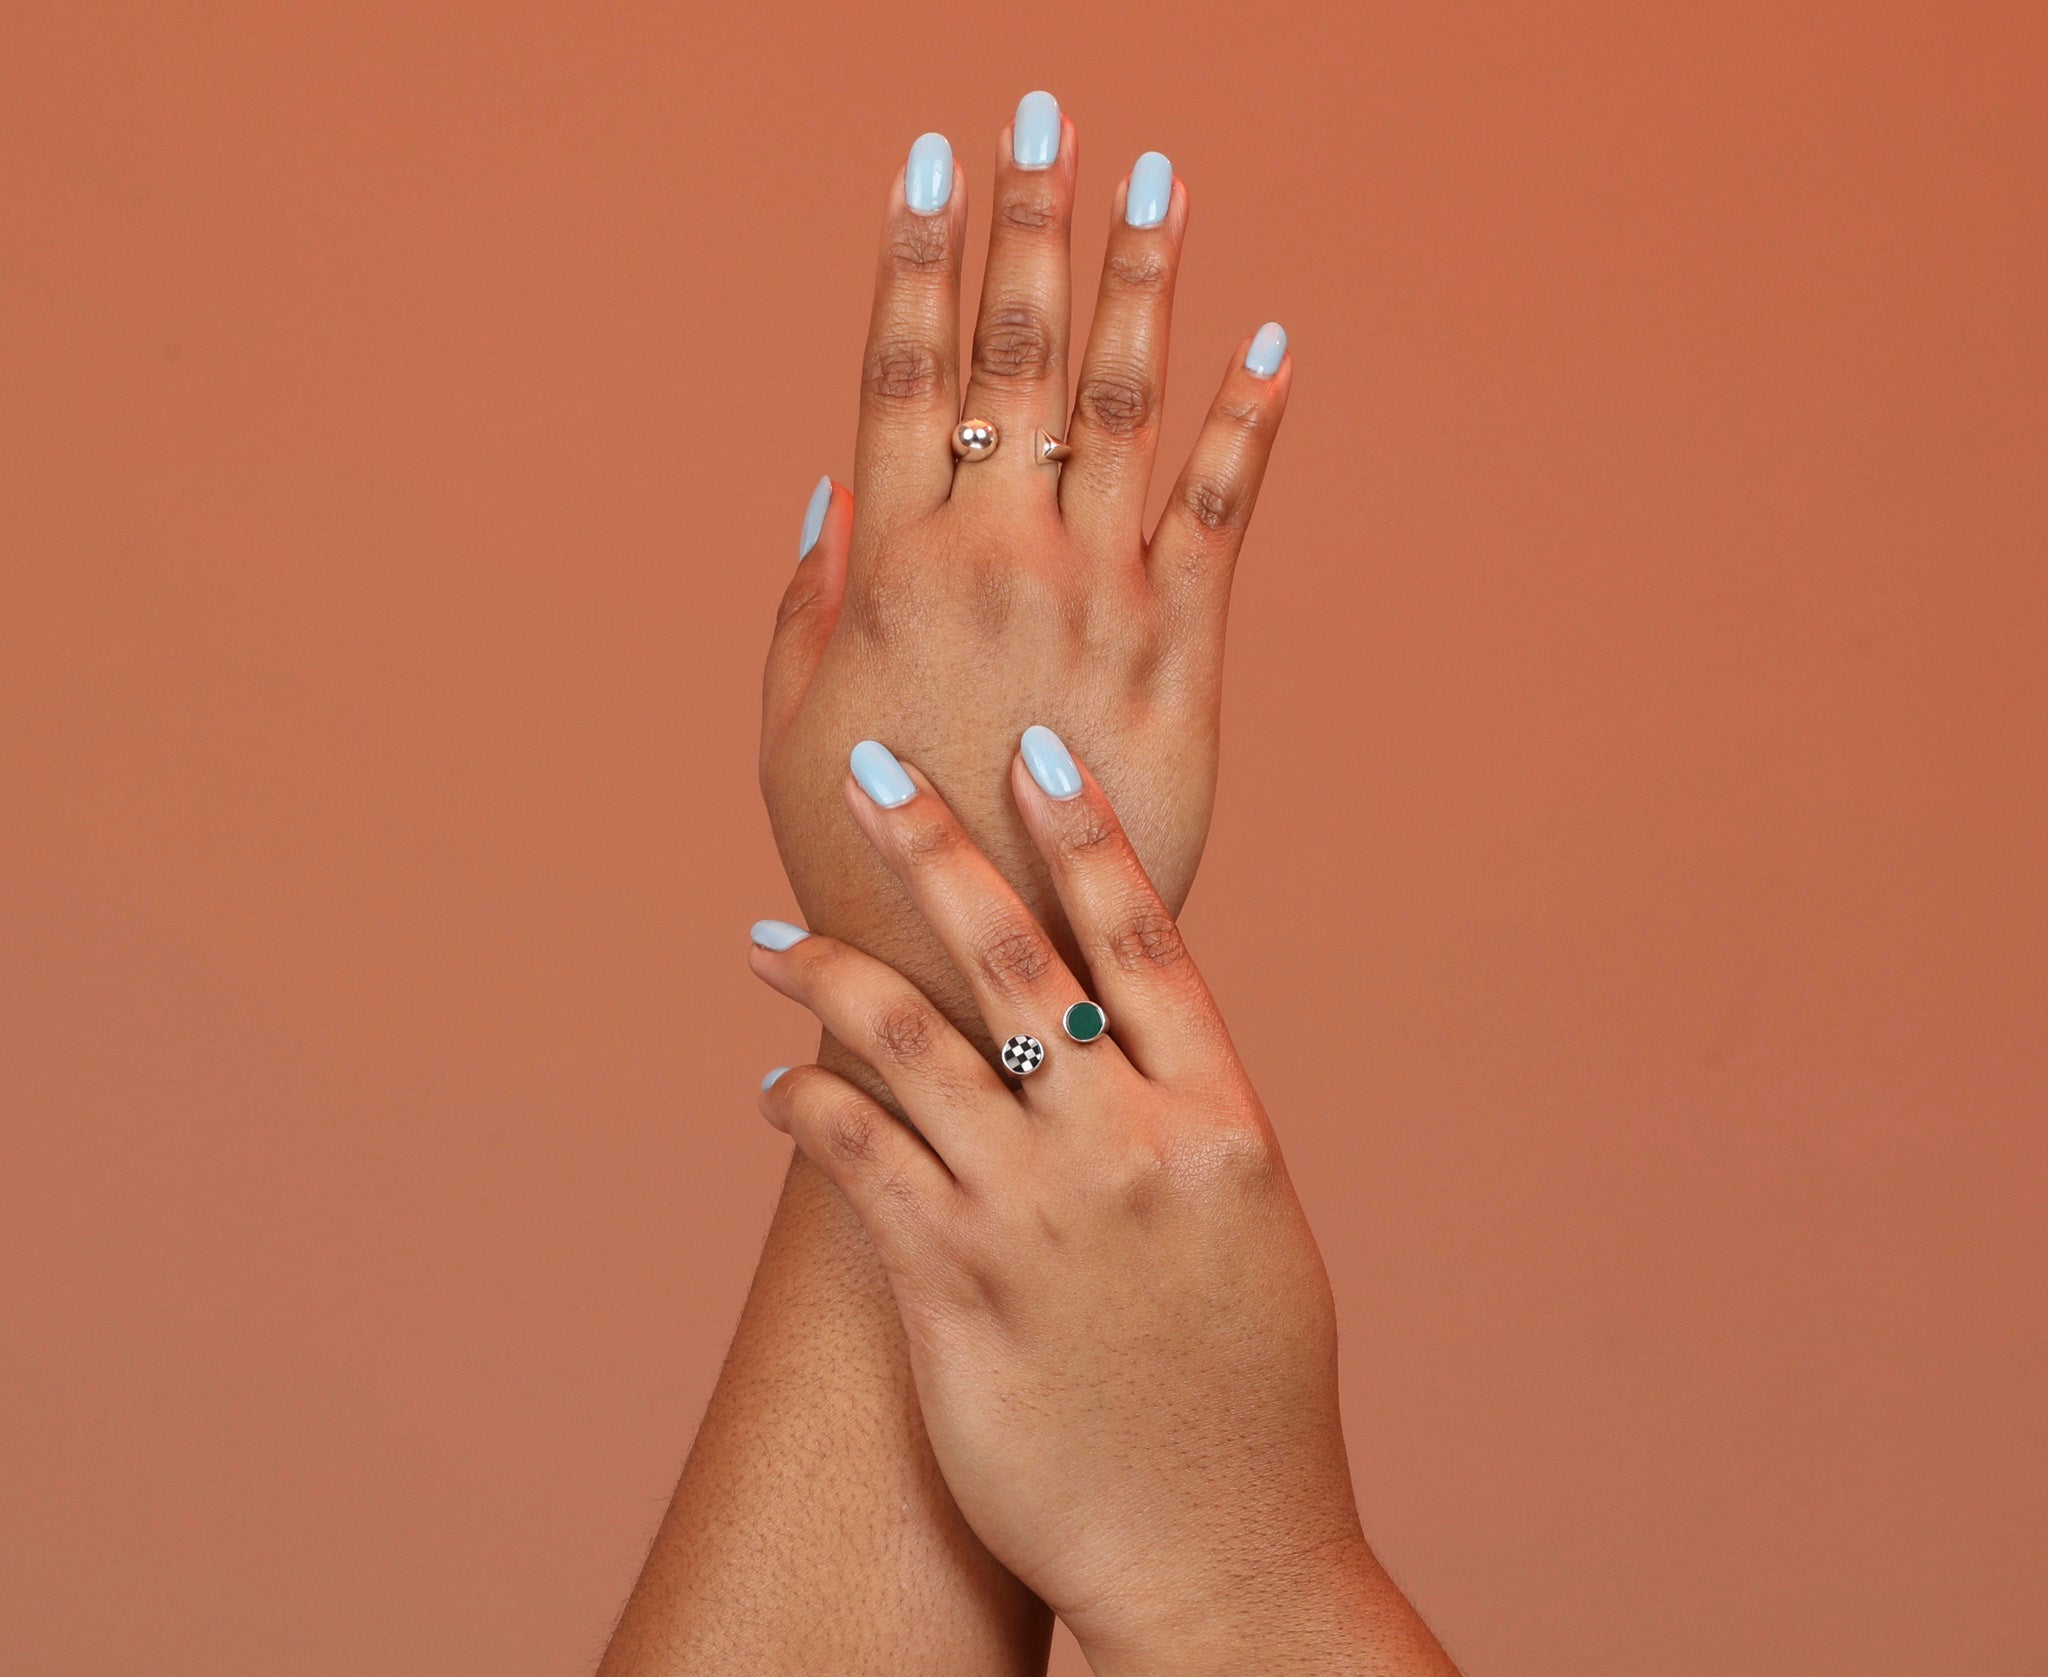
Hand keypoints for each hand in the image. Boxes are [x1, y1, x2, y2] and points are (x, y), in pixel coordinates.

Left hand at [749, 727, 1356, 1646]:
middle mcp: (1130, 1149)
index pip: (1145, 939)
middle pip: (1012, 957)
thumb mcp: (1255, 1236)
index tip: (1030, 749)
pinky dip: (807, 1107)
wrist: (1222, 1558)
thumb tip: (1115, 1050)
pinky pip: (859, 1160)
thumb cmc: (1248, 1402)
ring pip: (908, 1044)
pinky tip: (776, 1090)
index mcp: (1224, 1125)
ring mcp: (1037, 1219)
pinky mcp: (953, 1292)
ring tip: (768, 942)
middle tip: (867, 774)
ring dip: (826, 976)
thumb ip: (1189, 1129)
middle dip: (932, 848)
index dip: (1084, 833)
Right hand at [760, 100, 1291, 1049]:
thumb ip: (806, 597)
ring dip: (1141, 281)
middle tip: (1045, 111)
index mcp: (893, 567)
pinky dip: (1253, 423)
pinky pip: (1226, 513)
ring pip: (1125, 405)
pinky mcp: (1181, 652)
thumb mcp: (790, 724)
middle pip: (1015, 356)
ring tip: (1155, 176)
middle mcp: (998, 558)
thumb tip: (830, 484)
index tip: (932, 157)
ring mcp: (1098, 597)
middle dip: (1029, 223)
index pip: (904, 372)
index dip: (918, 255)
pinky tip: (1275, 340)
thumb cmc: (864, 849)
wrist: (973, 964)